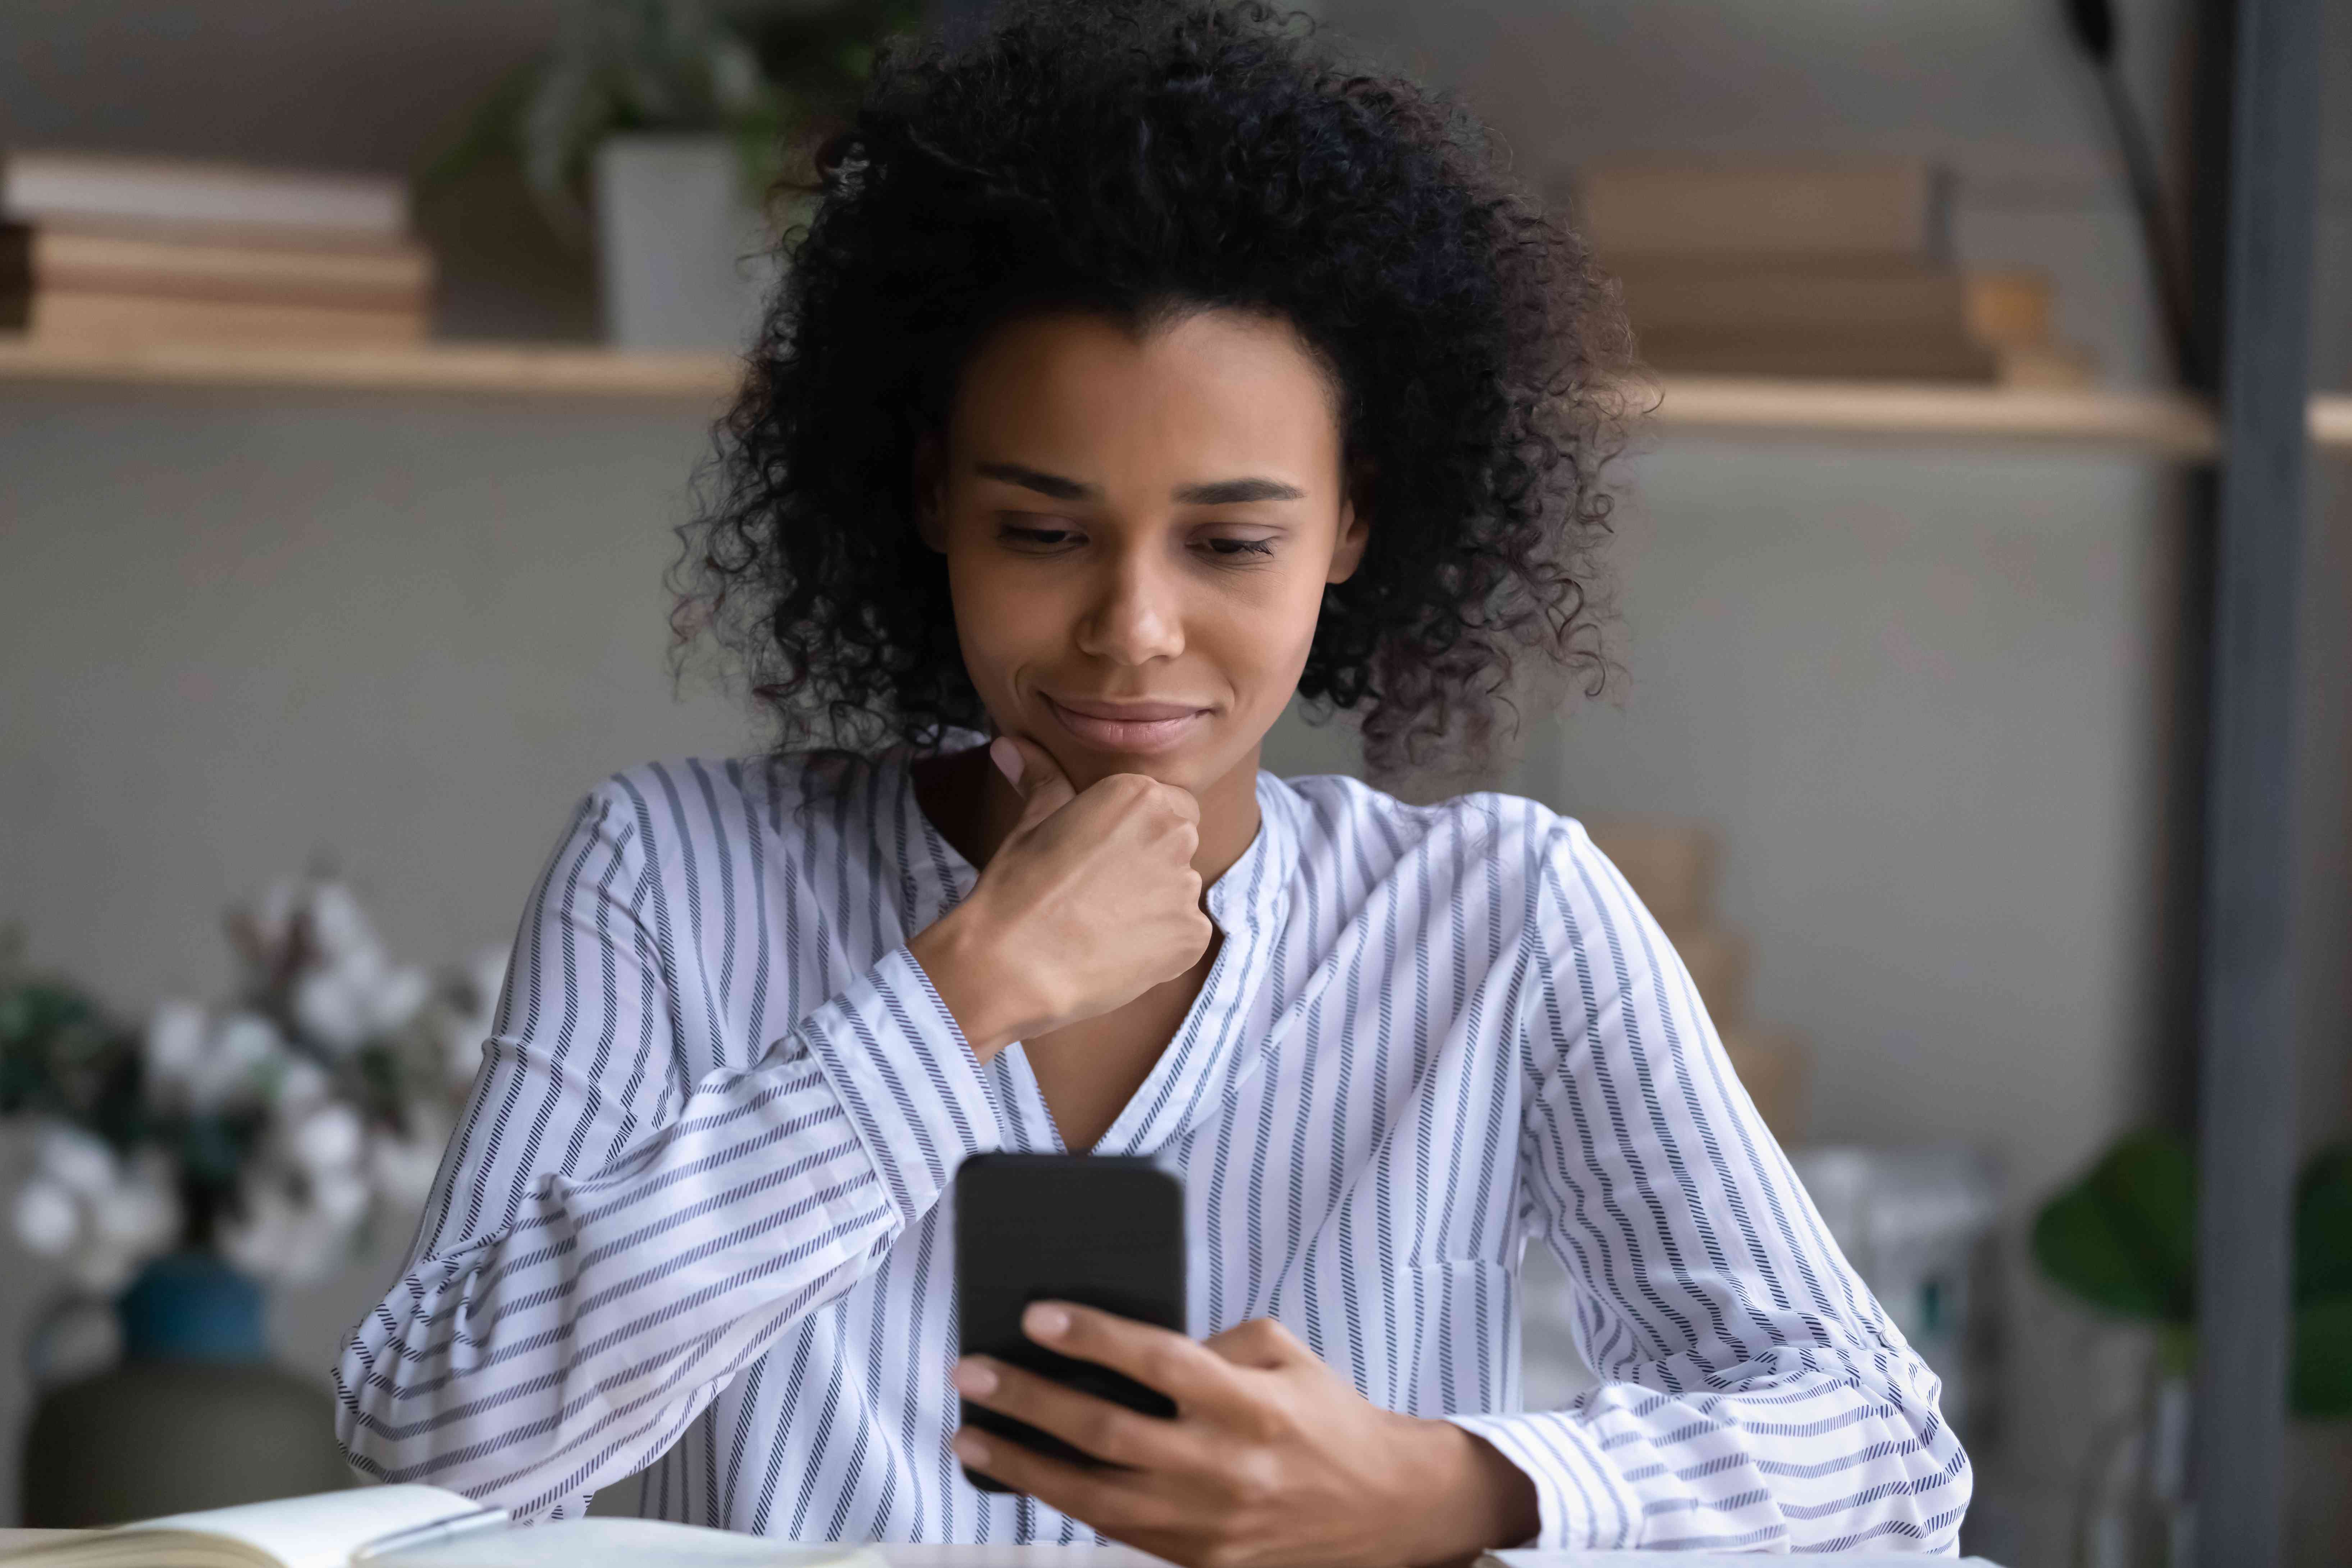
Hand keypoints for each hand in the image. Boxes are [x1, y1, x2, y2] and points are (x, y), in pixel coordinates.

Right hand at [909, 736, 1214, 1059]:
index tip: (1105, 855)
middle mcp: (1174, 832)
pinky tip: (1117, 951)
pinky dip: (1160, 944)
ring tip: (1102, 925)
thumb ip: (1041, 780)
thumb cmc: (1017, 890)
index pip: (1166, 805)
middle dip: (1147, 864)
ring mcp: (1187, 886)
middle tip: (1098, 891)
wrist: (1014, 962)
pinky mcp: (1192, 935)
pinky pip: (1185, 934)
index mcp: (1139, 795)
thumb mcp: (1030, 826)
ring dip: (1153, 905)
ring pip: (1180, 890)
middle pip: (1177, 844)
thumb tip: (1013, 745)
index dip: (1136, 832)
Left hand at [951, 1304, 1538, 1567]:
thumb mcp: (1282, 1352)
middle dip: (1028, 1400)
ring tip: (970, 1437)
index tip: (1036, 1317)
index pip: (1157, 1361)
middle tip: (971, 1372)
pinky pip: (1116, 1532)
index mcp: (1249, 1402)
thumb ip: (1209, 1343)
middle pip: (1107, 1430)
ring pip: (1094, 1496)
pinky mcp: (1200, 1562)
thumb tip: (1128, 1346)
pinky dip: (1063, 1503)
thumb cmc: (1325, 1415)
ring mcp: (1209, 1523)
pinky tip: (1025, 1476)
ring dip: (1023, 1465)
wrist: (1382, 1509)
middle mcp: (1225, 1465)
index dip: (1093, 1338)